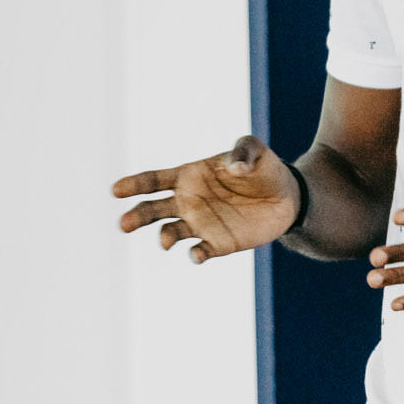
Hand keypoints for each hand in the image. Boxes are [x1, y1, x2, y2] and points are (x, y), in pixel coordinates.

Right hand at [113, 134, 299, 263]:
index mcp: (189, 176)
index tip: (116, 190)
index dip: (134, 184)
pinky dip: (196, 254)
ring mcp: (200, 224)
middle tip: (124, 223)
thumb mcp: (255, 149)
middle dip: (136, 216)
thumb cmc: (263, 168)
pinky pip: (199, 251)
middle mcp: (188, 202)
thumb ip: (243, 150)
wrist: (286, 197)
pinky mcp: (217, 243)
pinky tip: (199, 253)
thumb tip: (234, 167)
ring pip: (170, 233)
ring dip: (164, 238)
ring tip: (165, 240)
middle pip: (152, 210)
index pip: (155, 180)